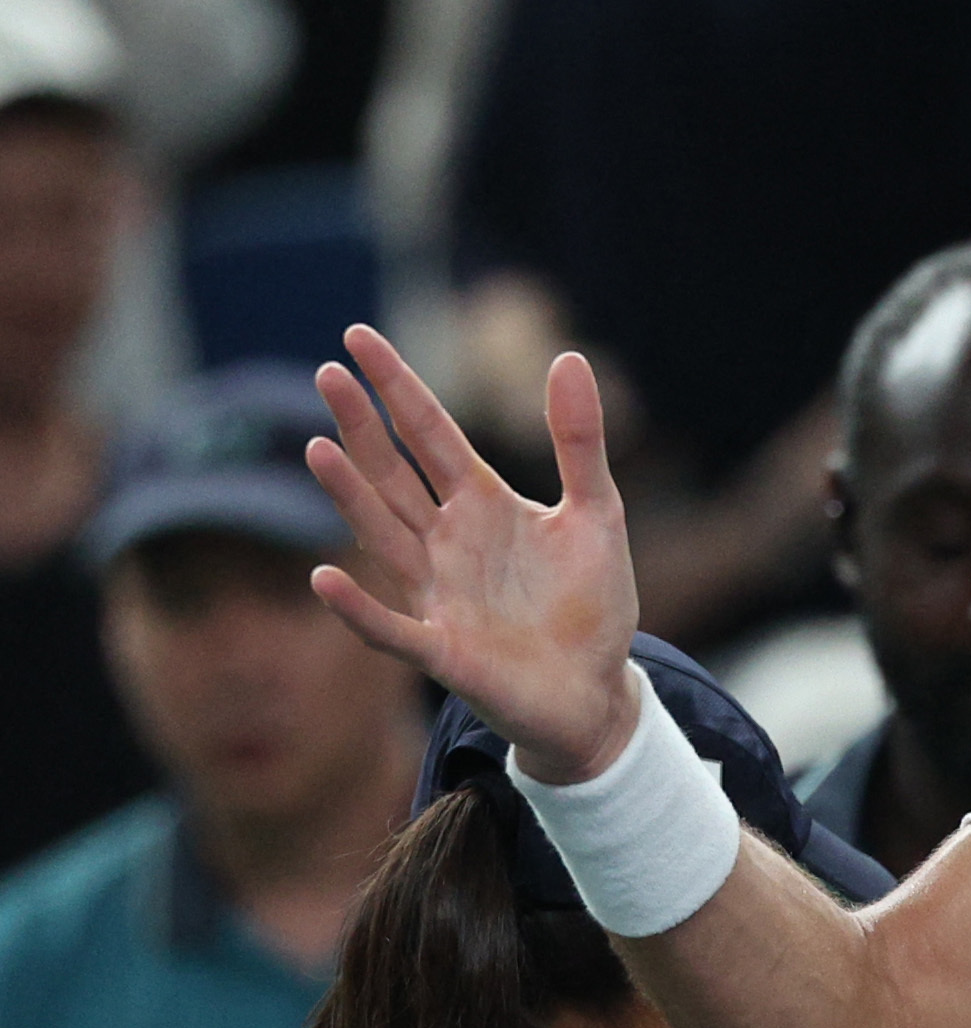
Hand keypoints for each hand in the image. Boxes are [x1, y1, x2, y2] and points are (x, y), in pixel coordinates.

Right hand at [304, 322, 642, 783]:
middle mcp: (448, 542)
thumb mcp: (597, 512)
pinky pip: (392, 628)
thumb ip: (578, 441)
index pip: (430, 433)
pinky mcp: (445, 650)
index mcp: (482, 503)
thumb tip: (569, 356)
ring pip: (384, 535)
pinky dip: (358, 608)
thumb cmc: (589, 603)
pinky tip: (324, 577)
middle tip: (328, 372)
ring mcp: (439, 594)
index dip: (397, 387)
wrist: (596, 691)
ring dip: (351, 496)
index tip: (357, 337)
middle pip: (395, 474)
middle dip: (363, 426)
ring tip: (317, 448)